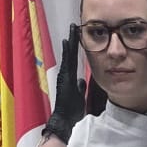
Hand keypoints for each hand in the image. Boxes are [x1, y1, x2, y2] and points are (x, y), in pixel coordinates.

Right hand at [43, 24, 85, 143]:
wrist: (64, 120)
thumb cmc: (71, 111)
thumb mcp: (79, 96)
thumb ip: (80, 88)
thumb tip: (82, 81)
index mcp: (69, 78)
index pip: (74, 59)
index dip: (76, 48)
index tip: (78, 36)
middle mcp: (65, 74)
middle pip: (70, 54)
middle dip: (73, 40)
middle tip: (75, 26)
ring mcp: (64, 75)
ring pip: (68, 55)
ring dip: (70, 42)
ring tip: (73, 28)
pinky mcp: (64, 78)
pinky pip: (67, 62)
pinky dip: (67, 52)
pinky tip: (68, 41)